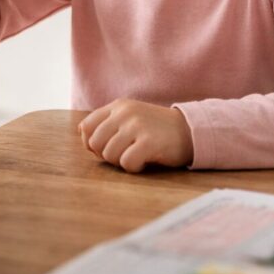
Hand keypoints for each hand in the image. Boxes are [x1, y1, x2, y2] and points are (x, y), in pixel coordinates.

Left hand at [78, 99, 193, 172]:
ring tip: (137, 155)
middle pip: (95, 143)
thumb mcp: (130, 118)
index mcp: (118, 106)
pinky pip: (126, 163)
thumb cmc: (156, 129)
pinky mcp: (149, 142)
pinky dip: (134, 167)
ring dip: (121, 161)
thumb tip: (82, 134)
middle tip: (124, 154)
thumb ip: (107, 123)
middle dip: (106, 155)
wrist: (191, 131)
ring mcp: (137, 126)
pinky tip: (146, 160)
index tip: (107, 148)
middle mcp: (125, 113)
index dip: (91, 143)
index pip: (86, 126)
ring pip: (109, 154)